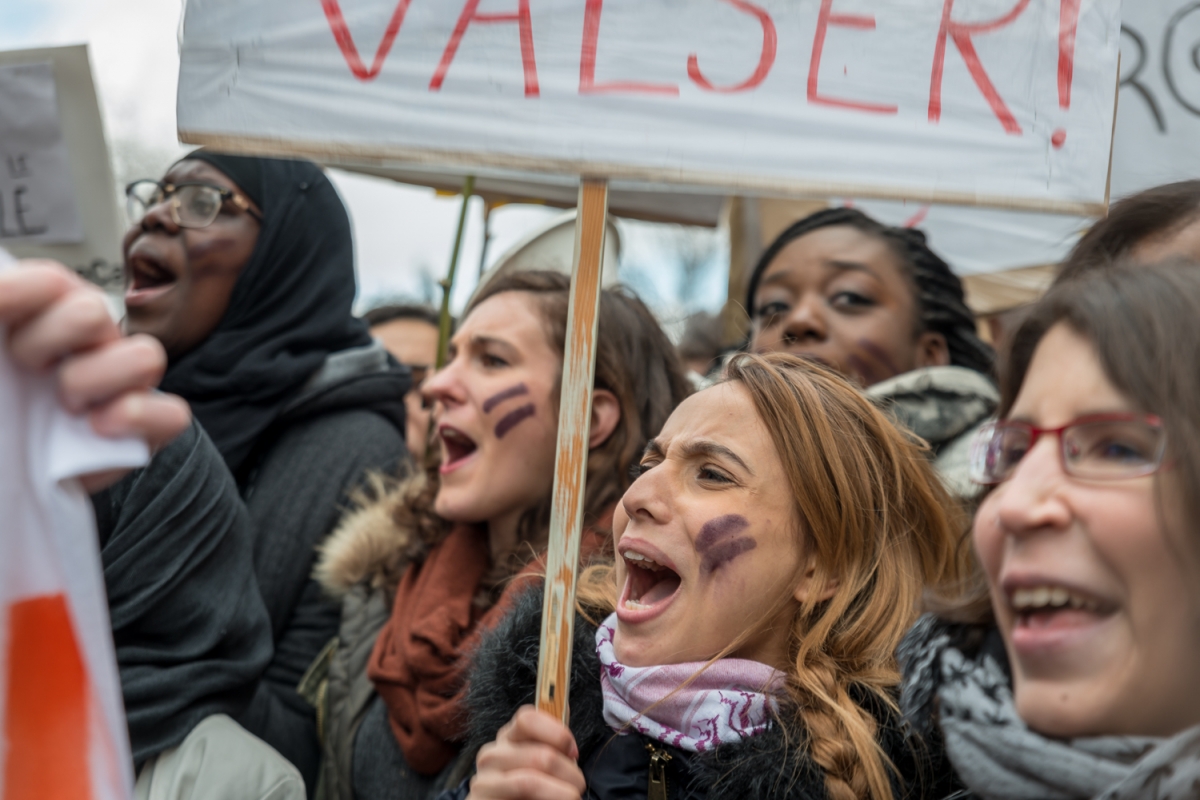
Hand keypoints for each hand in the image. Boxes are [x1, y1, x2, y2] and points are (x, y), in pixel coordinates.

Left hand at [1, 260, 190, 490]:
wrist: (16, 471)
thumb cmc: (3, 407)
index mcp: (46, 315)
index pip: (49, 282)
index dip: (20, 292)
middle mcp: (92, 342)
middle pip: (93, 310)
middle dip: (48, 341)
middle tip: (23, 368)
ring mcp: (126, 383)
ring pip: (146, 355)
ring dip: (95, 379)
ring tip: (64, 404)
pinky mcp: (148, 427)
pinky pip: (173, 413)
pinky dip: (139, 417)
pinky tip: (99, 427)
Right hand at [467, 706, 584, 799]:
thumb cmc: (529, 788)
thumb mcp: (540, 762)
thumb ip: (551, 739)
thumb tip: (565, 705)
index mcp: (508, 739)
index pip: (527, 719)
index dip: (556, 733)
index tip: (573, 752)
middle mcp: (491, 756)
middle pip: (538, 755)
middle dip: (569, 773)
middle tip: (578, 785)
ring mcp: (484, 781)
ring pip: (530, 780)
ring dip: (562, 792)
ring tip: (572, 798)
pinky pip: (521, 796)